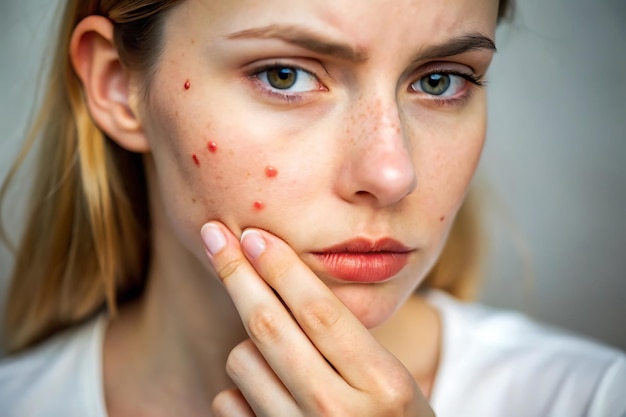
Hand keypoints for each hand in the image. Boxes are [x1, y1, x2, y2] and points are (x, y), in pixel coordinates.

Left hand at [201, 222, 433, 416]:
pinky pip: (227, 401)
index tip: (253, 234)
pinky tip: (264, 392)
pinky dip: (237, 388)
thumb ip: (346, 338)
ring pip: (241, 360)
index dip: (281, 266)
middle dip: (236, 272)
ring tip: (277, 355)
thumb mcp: (391, 377)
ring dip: (248, 344)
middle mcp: (340, 412)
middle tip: (215, 237)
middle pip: (269, 326)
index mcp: (382, 383)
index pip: (319, 310)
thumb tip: (276, 276)